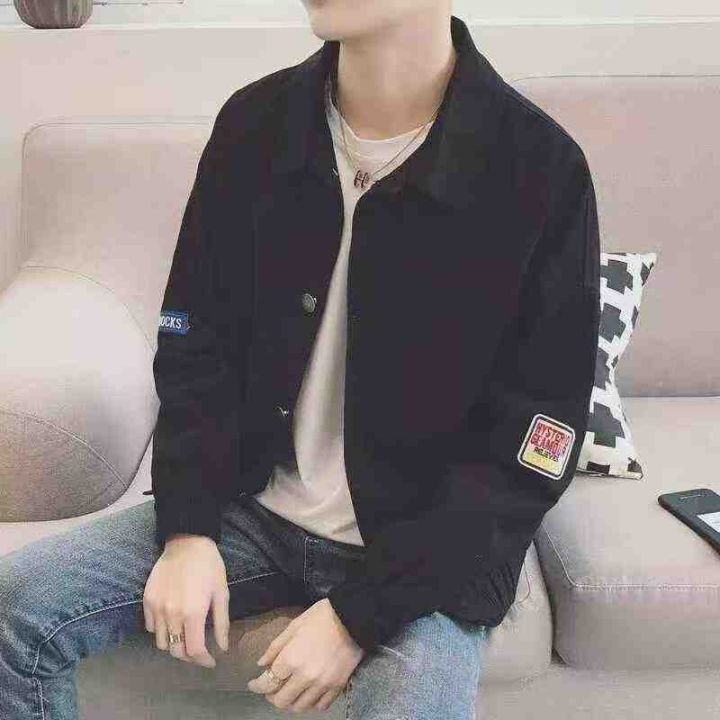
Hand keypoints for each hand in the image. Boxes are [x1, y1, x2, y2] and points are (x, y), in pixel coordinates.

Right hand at [143, 533, 229, 667]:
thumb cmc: (209, 566)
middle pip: (176, 651)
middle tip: (200, 651)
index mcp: (193, 614)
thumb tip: (223, 647)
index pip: (194, 650)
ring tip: (185, 637)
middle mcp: (172, 615)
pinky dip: (160, 631)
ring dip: (174, 645)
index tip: (211, 661)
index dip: (203, 661)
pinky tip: (171, 623)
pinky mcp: (147, 600)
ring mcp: (157, 608)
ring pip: (161, 642)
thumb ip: (221, 622)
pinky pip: (149, 627)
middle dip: (190, 656)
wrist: (187, 542)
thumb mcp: (221, 592)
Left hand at [247, 598, 364, 712]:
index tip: (254, 684)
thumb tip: (262, 665)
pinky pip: (320, 705)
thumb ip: (276, 647)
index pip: (267, 683)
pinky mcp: (337, 687)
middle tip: (272, 688)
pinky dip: (311, 702)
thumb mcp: (294, 625)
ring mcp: (322, 684)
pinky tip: (309, 693)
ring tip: (290, 691)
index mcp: (291, 659)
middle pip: (281, 700)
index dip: (257, 685)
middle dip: (272, 696)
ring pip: (299, 707)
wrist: (353, 617)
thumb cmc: (320, 617)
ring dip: (291, 701)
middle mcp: (304, 677)